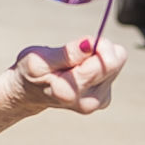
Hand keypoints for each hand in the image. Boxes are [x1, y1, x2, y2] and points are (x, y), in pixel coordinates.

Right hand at [7, 37, 125, 116]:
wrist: (28, 94)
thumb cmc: (30, 72)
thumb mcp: (40, 59)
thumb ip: (67, 54)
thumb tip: (90, 45)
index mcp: (72, 91)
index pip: (108, 62)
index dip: (98, 44)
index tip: (82, 42)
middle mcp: (89, 100)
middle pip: (116, 62)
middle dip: (99, 49)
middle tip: (77, 51)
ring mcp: (98, 102)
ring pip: (116, 65)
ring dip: (97, 57)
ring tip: (74, 64)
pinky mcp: (104, 99)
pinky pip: (113, 71)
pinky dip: (98, 65)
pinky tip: (80, 71)